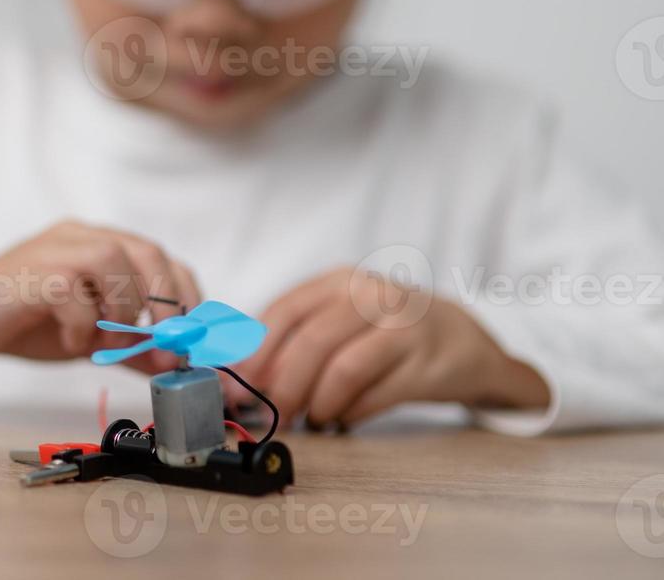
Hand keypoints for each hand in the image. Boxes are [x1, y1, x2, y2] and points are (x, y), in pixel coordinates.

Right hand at [0, 221, 200, 378]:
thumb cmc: (25, 322)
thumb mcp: (91, 337)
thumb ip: (132, 347)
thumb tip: (178, 365)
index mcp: (97, 244)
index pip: (159, 255)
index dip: (184, 293)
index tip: (189, 334)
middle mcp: (79, 237)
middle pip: (144, 249)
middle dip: (164, 301)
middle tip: (162, 342)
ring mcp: (53, 249)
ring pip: (112, 259)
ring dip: (121, 310)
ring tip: (104, 341)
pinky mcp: (30, 272)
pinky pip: (71, 290)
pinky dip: (81, 324)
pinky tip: (69, 340)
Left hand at [236, 267, 550, 429]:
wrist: (464, 340)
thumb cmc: (384, 331)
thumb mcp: (339, 318)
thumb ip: (293, 339)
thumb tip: (242, 377)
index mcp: (340, 281)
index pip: (285, 311)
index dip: (255, 352)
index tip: (236, 387)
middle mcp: (372, 296)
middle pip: (312, 343)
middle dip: (283, 386)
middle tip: (270, 416)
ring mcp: (405, 328)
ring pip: (343, 370)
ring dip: (317, 404)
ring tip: (311, 419)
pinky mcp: (429, 364)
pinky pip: (376, 396)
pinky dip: (349, 413)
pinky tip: (341, 420)